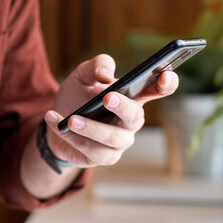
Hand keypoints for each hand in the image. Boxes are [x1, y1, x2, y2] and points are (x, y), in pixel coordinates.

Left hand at [45, 54, 177, 167]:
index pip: (158, 89)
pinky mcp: (104, 157)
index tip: (165, 76)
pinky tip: (55, 122)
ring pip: (112, 138)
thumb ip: (96, 65)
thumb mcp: (82, 74)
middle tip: (107, 97)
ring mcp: (120, 141)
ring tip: (71, 119)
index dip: (167, 84)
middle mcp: (131, 120)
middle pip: (135, 116)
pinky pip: (91, 150)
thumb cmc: (76, 96)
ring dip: (91, 128)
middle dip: (122, 107)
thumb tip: (106, 75)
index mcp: (133, 96)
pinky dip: (71, 137)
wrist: (56, 122)